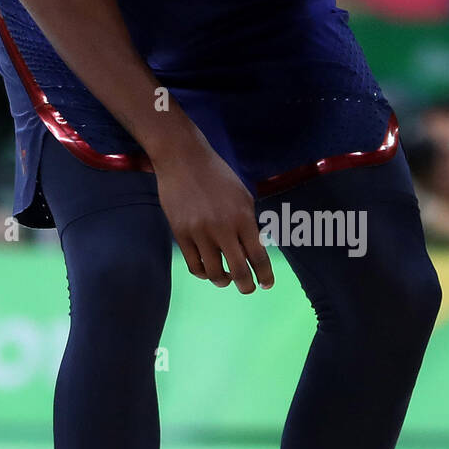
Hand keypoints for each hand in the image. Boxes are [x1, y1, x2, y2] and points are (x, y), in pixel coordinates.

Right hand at [154, 138, 273, 293]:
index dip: (265, 275)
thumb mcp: (243, 196)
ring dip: (224, 281)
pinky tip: (209, 270)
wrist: (183, 160)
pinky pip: (194, 266)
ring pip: (215, 273)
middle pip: (239, 270)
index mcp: (242, 217)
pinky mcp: (181, 235)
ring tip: (227, 278)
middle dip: (247, 286)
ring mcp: (200, 233)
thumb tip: (255, 249)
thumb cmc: (217, 176)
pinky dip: (204, 273)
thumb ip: (250, 223)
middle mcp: (222, 228)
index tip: (267, 284)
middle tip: (248, 288)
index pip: (258, 256)